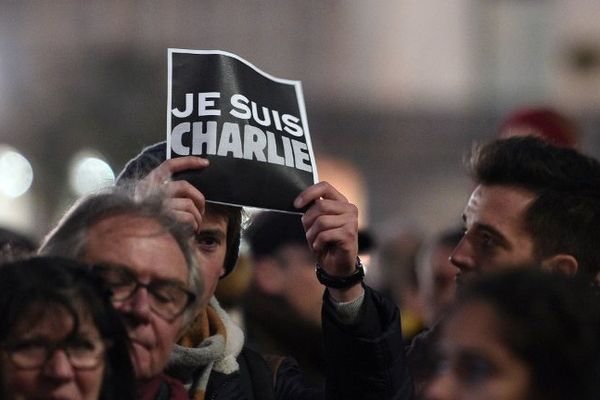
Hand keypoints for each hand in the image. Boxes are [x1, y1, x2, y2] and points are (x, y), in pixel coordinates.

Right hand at [138, 156, 207, 231]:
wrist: (130, 243)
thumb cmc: (145, 226)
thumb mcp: (149, 205)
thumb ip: (165, 196)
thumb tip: (190, 197)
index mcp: (147, 184)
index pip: (169, 165)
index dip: (188, 162)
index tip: (205, 163)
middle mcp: (150, 191)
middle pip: (184, 186)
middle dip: (198, 198)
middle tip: (202, 210)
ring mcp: (156, 205)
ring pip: (188, 204)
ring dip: (197, 216)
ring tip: (196, 226)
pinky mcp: (163, 218)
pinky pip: (188, 218)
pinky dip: (194, 225)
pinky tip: (191, 232)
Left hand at [294, 181, 362, 299]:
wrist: (337, 266)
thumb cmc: (326, 242)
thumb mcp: (316, 223)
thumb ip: (313, 210)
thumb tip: (300, 202)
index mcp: (341, 202)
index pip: (324, 187)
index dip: (308, 193)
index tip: (297, 204)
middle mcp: (349, 209)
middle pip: (320, 205)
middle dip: (308, 221)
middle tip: (308, 232)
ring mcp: (352, 221)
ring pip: (321, 221)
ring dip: (312, 235)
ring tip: (315, 242)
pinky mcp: (349, 234)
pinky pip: (325, 235)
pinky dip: (317, 243)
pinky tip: (320, 247)